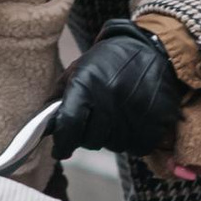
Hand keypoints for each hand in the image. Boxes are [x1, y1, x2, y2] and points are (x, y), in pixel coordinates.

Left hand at [51, 18, 185, 158]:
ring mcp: (136, 111)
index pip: (69, 125)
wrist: (153, 51)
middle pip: (91, 140)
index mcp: (87, 83)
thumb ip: (57, 101)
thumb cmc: (109, 62)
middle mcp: (110, 97)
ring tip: (117, 115)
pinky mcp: (157, 121)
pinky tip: (133, 121)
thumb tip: (43, 130)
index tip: (60, 150)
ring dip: (112, 137)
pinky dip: (133, 140)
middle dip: (88, 136)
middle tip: (96, 120)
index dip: (62, 143)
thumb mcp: (77, 71)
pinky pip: (138, 148)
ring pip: (114, 146)